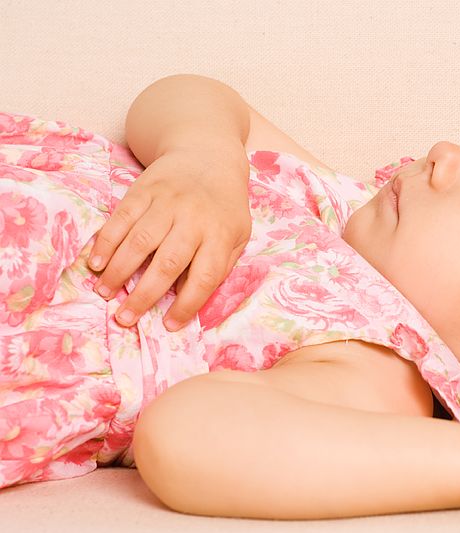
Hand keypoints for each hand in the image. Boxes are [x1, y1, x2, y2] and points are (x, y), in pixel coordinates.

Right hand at [87, 144, 251, 329]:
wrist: (208, 155)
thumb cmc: (224, 206)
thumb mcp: (238, 235)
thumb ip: (220, 266)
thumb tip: (191, 299)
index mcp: (221, 235)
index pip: (205, 278)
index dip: (187, 305)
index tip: (169, 325)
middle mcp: (193, 219)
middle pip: (167, 264)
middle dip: (144, 295)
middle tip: (125, 318)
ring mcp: (166, 203)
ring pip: (139, 242)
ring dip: (119, 271)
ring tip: (105, 293)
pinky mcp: (143, 191)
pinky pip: (121, 219)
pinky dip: (106, 242)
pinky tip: (97, 263)